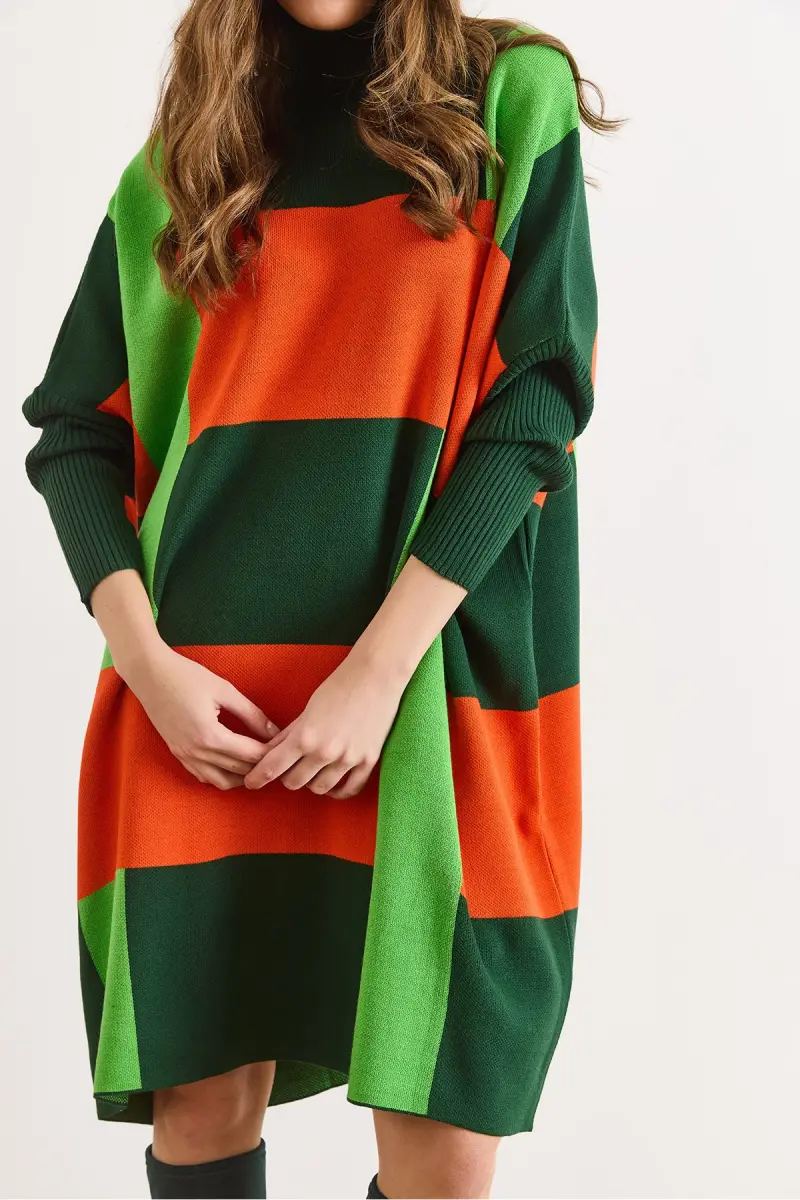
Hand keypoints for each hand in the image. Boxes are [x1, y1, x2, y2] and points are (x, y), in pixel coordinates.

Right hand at [121, 645, 278, 789]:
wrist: (149, 674)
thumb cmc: (187, 676)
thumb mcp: (225, 691)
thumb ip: (252, 714)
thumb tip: (275, 731)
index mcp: (210, 736)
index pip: (250, 755)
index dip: (271, 754)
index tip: (286, 749)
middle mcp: (196, 752)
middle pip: (238, 771)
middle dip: (261, 766)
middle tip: (278, 758)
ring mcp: (184, 756)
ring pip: (221, 781)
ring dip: (242, 777)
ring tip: (259, 765)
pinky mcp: (177, 754)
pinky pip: (204, 776)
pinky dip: (222, 776)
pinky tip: (234, 766)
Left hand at [243, 648, 407, 797]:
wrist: (376, 676)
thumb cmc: (339, 686)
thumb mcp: (307, 709)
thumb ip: (287, 734)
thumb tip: (268, 752)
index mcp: (305, 736)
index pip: (272, 768)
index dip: (257, 778)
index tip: (251, 782)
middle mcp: (324, 752)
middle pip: (294, 782)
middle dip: (286, 776)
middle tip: (287, 768)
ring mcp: (348, 759)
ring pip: (319, 789)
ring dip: (310, 782)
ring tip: (310, 772)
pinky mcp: (368, 760)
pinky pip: (350, 789)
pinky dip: (337, 791)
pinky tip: (332, 785)